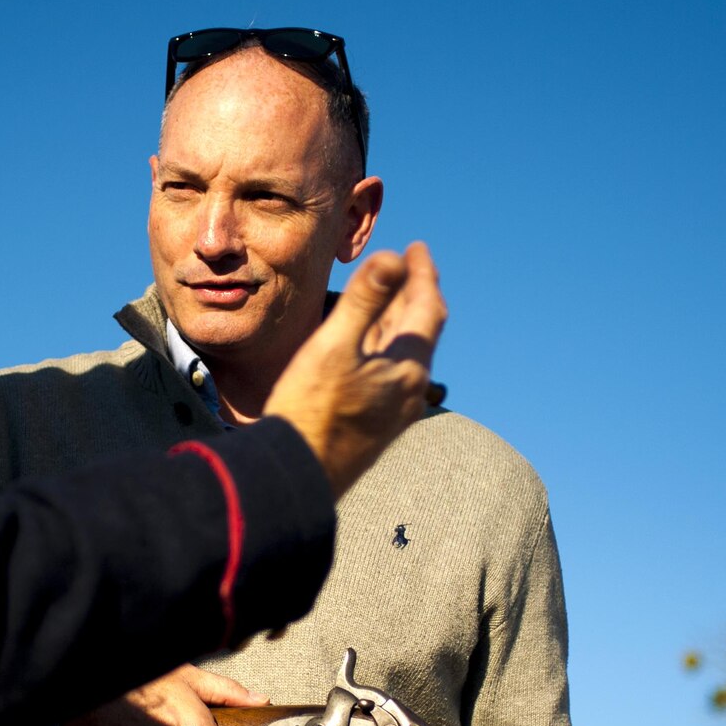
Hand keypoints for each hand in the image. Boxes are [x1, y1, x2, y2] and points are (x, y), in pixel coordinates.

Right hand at [265, 243, 446, 497]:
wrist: (298, 477)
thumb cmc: (310, 411)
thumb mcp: (333, 347)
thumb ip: (364, 301)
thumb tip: (393, 258)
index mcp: (408, 368)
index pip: (427, 308)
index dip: (423, 274)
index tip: (416, 248)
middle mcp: (411, 390)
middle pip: (421, 330)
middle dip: (415, 293)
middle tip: (408, 265)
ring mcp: (396, 410)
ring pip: (405, 352)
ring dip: (400, 319)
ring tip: (390, 295)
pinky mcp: (378, 424)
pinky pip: (391, 372)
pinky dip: (385, 344)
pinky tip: (369, 344)